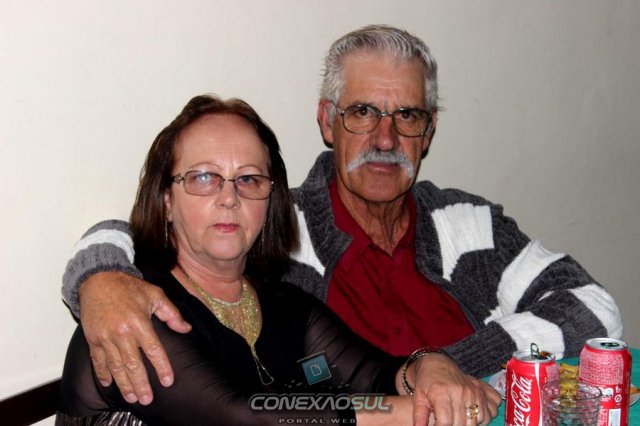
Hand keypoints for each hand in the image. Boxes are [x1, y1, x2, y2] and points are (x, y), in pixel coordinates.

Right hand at [78, 271, 191, 404]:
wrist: (98, 279)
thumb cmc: (129, 287)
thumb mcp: (155, 295)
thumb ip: (172, 313)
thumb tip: (186, 329)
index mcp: (139, 322)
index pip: (153, 350)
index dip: (161, 367)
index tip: (167, 381)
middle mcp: (122, 332)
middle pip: (133, 364)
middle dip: (141, 383)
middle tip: (147, 399)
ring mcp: (105, 337)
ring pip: (116, 366)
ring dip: (124, 384)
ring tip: (132, 397)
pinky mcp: (93, 339)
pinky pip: (98, 360)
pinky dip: (103, 374)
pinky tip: (109, 384)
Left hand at [401, 353, 500, 424]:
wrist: (437, 365)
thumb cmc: (426, 382)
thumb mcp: (419, 397)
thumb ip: (419, 415)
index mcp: (442, 392)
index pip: (445, 421)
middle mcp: (460, 391)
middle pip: (461, 423)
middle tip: (447, 422)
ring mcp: (472, 392)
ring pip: (476, 421)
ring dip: (467, 425)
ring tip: (457, 420)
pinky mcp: (481, 392)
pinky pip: (489, 413)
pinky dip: (482, 419)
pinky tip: (471, 416)